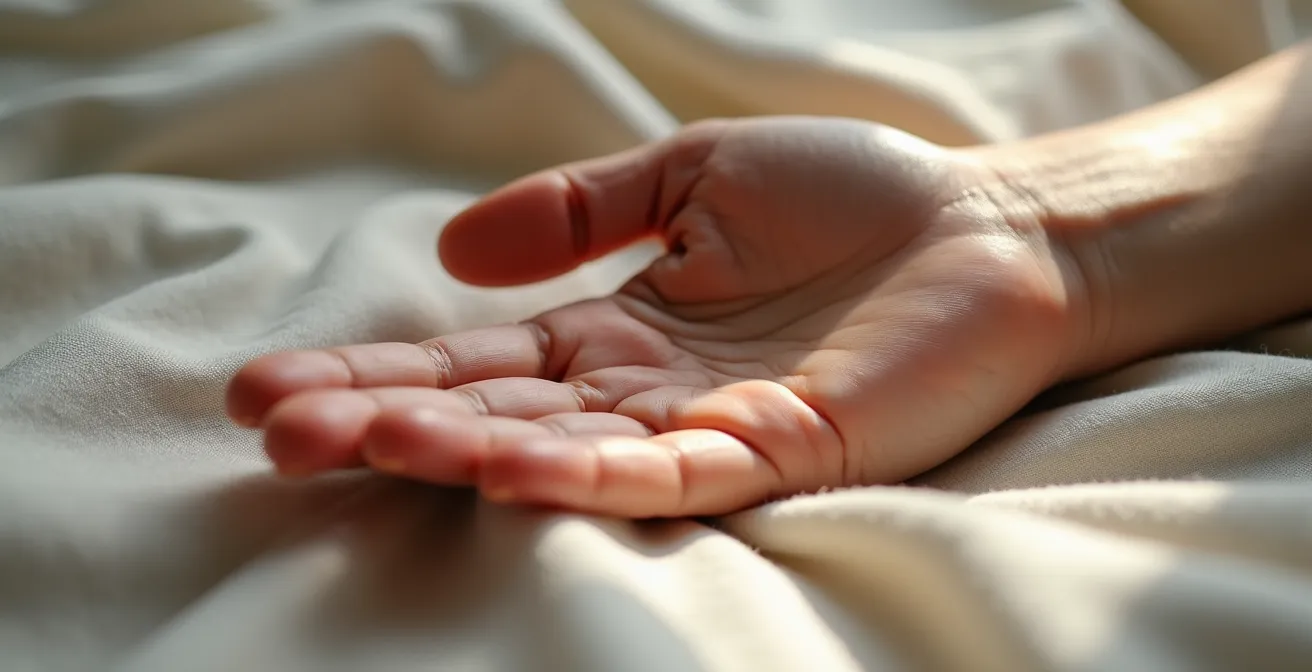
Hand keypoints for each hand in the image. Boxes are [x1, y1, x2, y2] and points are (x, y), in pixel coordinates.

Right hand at [226, 117, 1086, 516]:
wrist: (991, 227)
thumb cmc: (853, 198)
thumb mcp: (689, 177)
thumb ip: (575, 211)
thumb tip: (451, 249)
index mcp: (620, 332)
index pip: (477, 364)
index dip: (378, 370)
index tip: (272, 380)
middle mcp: (646, 394)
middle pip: (495, 418)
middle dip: (382, 424)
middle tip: (273, 430)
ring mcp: (706, 429)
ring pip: (562, 455)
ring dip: (460, 452)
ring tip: (356, 441)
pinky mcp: (777, 449)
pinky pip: (667, 473)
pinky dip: (585, 476)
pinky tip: (505, 467)